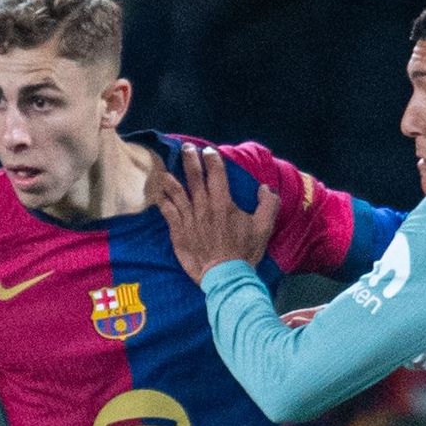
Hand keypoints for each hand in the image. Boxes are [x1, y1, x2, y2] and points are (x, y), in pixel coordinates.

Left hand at [151, 144, 276, 283]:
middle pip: (194, 177)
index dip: (212, 159)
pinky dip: (162, 201)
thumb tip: (266, 188)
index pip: (216, 173)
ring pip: (176, 192)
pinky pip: (168, 212)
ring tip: (164, 168)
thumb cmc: (244, 252)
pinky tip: (158, 194)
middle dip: (190, 159)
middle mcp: (204, 207)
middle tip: (186, 148)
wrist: (225, 276)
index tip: (209, 151)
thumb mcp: (263, 227)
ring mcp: (189, 219)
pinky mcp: (179, 232)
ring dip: (171, 178)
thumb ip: (268, 204)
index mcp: (223, 203)